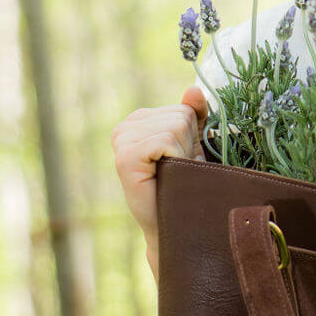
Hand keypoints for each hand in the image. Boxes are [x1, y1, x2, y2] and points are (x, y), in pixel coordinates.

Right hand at [111, 87, 209, 252]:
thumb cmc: (183, 186)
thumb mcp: (192, 144)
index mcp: (139, 120)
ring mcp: (122, 140)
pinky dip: (175, 159)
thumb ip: (194, 115)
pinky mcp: (125, 156)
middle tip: (177, 171)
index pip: (182, 109)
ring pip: (176, 126)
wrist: (173, 225)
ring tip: (171, 175)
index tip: (180, 160)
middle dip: (188, 145)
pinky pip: (167, 139)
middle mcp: (125, 126)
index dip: (191, 137)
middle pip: (181, 116)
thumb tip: (193, 89)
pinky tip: (163, 176)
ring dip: (182, 154)